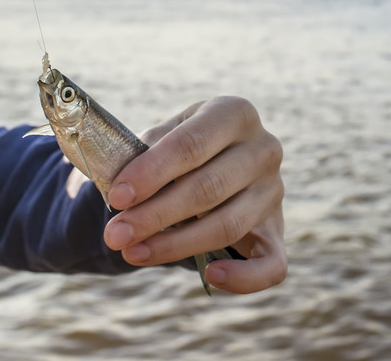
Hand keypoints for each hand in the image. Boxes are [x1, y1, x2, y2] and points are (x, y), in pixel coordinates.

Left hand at [103, 97, 286, 294]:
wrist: (208, 166)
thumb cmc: (176, 152)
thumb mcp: (159, 139)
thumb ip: (139, 155)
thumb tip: (112, 182)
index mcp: (234, 113)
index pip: (193, 143)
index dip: (152, 172)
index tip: (117, 197)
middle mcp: (264, 149)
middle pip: (209, 187)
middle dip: (155, 214)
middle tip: (114, 234)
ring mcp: (274, 192)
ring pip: (229, 225)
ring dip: (176, 245)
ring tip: (133, 253)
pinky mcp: (278, 232)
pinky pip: (272, 265)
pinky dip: (244, 277)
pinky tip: (212, 276)